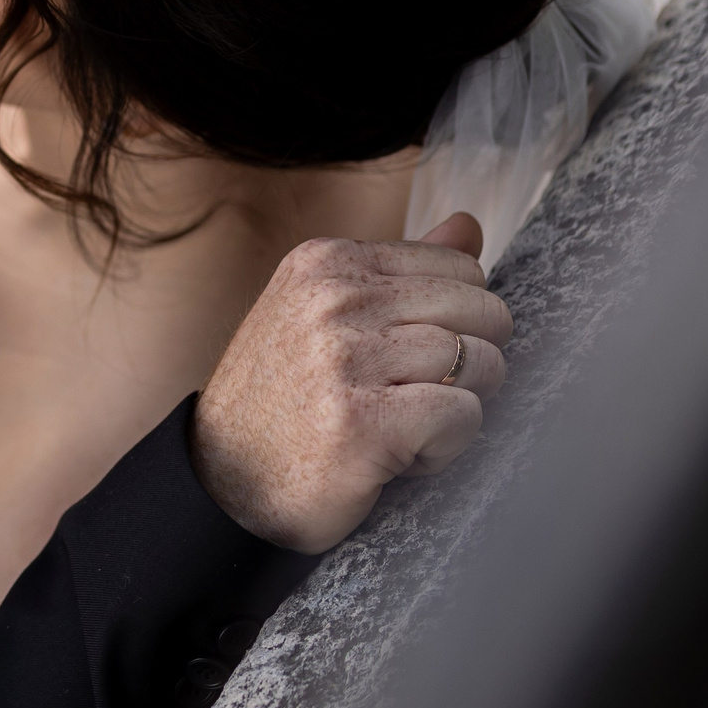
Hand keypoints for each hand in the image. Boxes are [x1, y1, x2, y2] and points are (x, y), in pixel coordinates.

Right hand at [189, 212, 510, 552]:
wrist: (225, 482)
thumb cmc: (287, 400)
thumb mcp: (326, 314)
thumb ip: (402, 272)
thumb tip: (469, 225)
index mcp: (327, 261)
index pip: (460, 268)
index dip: (455, 322)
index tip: (407, 359)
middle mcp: (332, 298)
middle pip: (481, 311)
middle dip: (470, 363)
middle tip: (411, 397)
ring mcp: (344, 357)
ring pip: (481, 363)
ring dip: (455, 410)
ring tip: (400, 428)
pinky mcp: (362, 421)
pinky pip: (463, 416)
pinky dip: (445, 449)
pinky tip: (397, 457)